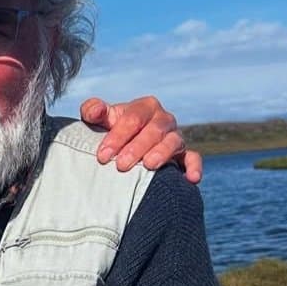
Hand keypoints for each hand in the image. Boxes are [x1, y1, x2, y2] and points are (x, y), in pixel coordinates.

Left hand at [80, 96, 203, 183]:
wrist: (125, 146)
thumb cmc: (111, 130)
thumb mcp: (101, 119)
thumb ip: (93, 110)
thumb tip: (94, 111)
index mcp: (144, 107)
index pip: (133, 118)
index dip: (117, 136)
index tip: (103, 155)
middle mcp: (163, 120)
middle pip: (154, 130)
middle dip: (137, 148)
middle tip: (121, 165)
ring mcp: (175, 137)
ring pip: (173, 142)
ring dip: (161, 153)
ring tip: (148, 166)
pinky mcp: (183, 155)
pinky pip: (193, 159)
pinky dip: (193, 167)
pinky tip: (191, 178)